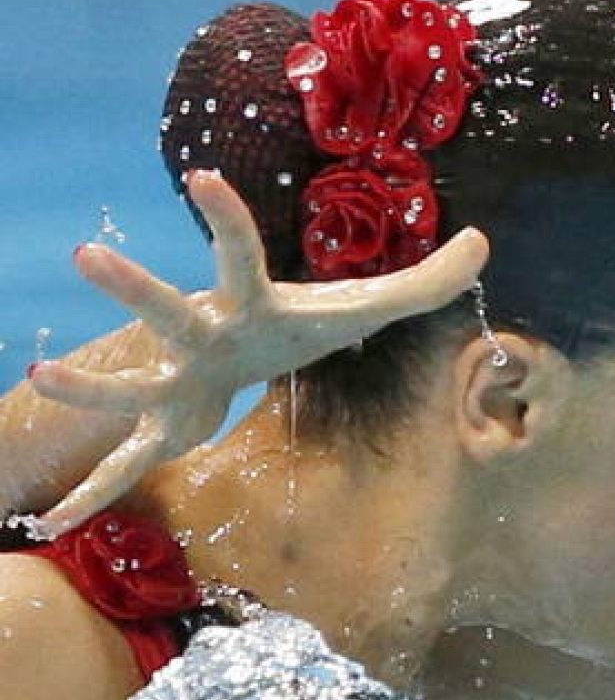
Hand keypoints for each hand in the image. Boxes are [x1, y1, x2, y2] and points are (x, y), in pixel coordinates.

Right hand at [26, 170, 488, 534]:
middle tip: (86, 255)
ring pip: (127, 388)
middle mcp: (204, 337)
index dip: (228, 219)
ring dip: (88, 388)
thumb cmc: (304, 322)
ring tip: (40, 376)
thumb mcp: (372, 305)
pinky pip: (125, 463)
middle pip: (170, 313)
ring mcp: (177, 382)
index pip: (243, 257)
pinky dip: (94, 492)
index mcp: (253, 307)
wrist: (248, 356)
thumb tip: (486, 243)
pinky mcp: (166, 425)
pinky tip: (54, 523)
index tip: (201, 176)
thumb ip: (430, 278)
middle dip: (134, 289)